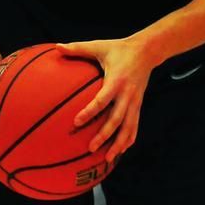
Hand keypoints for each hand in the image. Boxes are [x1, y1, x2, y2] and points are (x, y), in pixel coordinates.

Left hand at [59, 34, 153, 161]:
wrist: (147, 51)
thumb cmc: (119, 48)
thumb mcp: (99, 46)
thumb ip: (78, 48)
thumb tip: (57, 46)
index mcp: (116, 80)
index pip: (102, 100)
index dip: (90, 112)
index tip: (76, 121)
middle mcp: (127, 94)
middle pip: (116, 119)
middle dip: (104, 135)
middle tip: (91, 148)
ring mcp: (135, 101)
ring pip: (128, 127)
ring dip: (118, 144)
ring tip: (107, 158)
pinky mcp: (139, 105)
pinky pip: (135, 126)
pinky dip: (129, 140)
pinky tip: (121, 151)